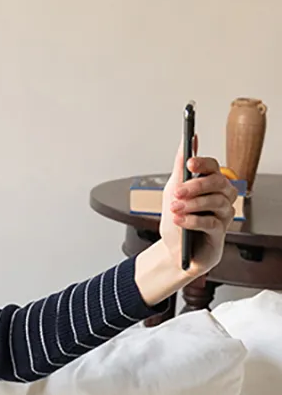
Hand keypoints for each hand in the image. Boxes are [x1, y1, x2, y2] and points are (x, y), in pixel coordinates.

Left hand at [159, 134, 237, 278]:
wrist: (176, 253)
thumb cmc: (177, 222)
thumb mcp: (172, 193)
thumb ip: (180, 169)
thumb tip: (187, 142)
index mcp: (210, 185)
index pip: (213, 167)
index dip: (203, 163)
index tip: (189, 162)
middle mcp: (221, 197)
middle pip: (217, 182)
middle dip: (195, 185)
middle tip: (177, 191)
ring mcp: (223, 215)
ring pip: (215, 201)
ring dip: (192, 204)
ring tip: (174, 209)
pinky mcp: (220, 233)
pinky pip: (211, 222)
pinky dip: (193, 220)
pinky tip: (179, 220)